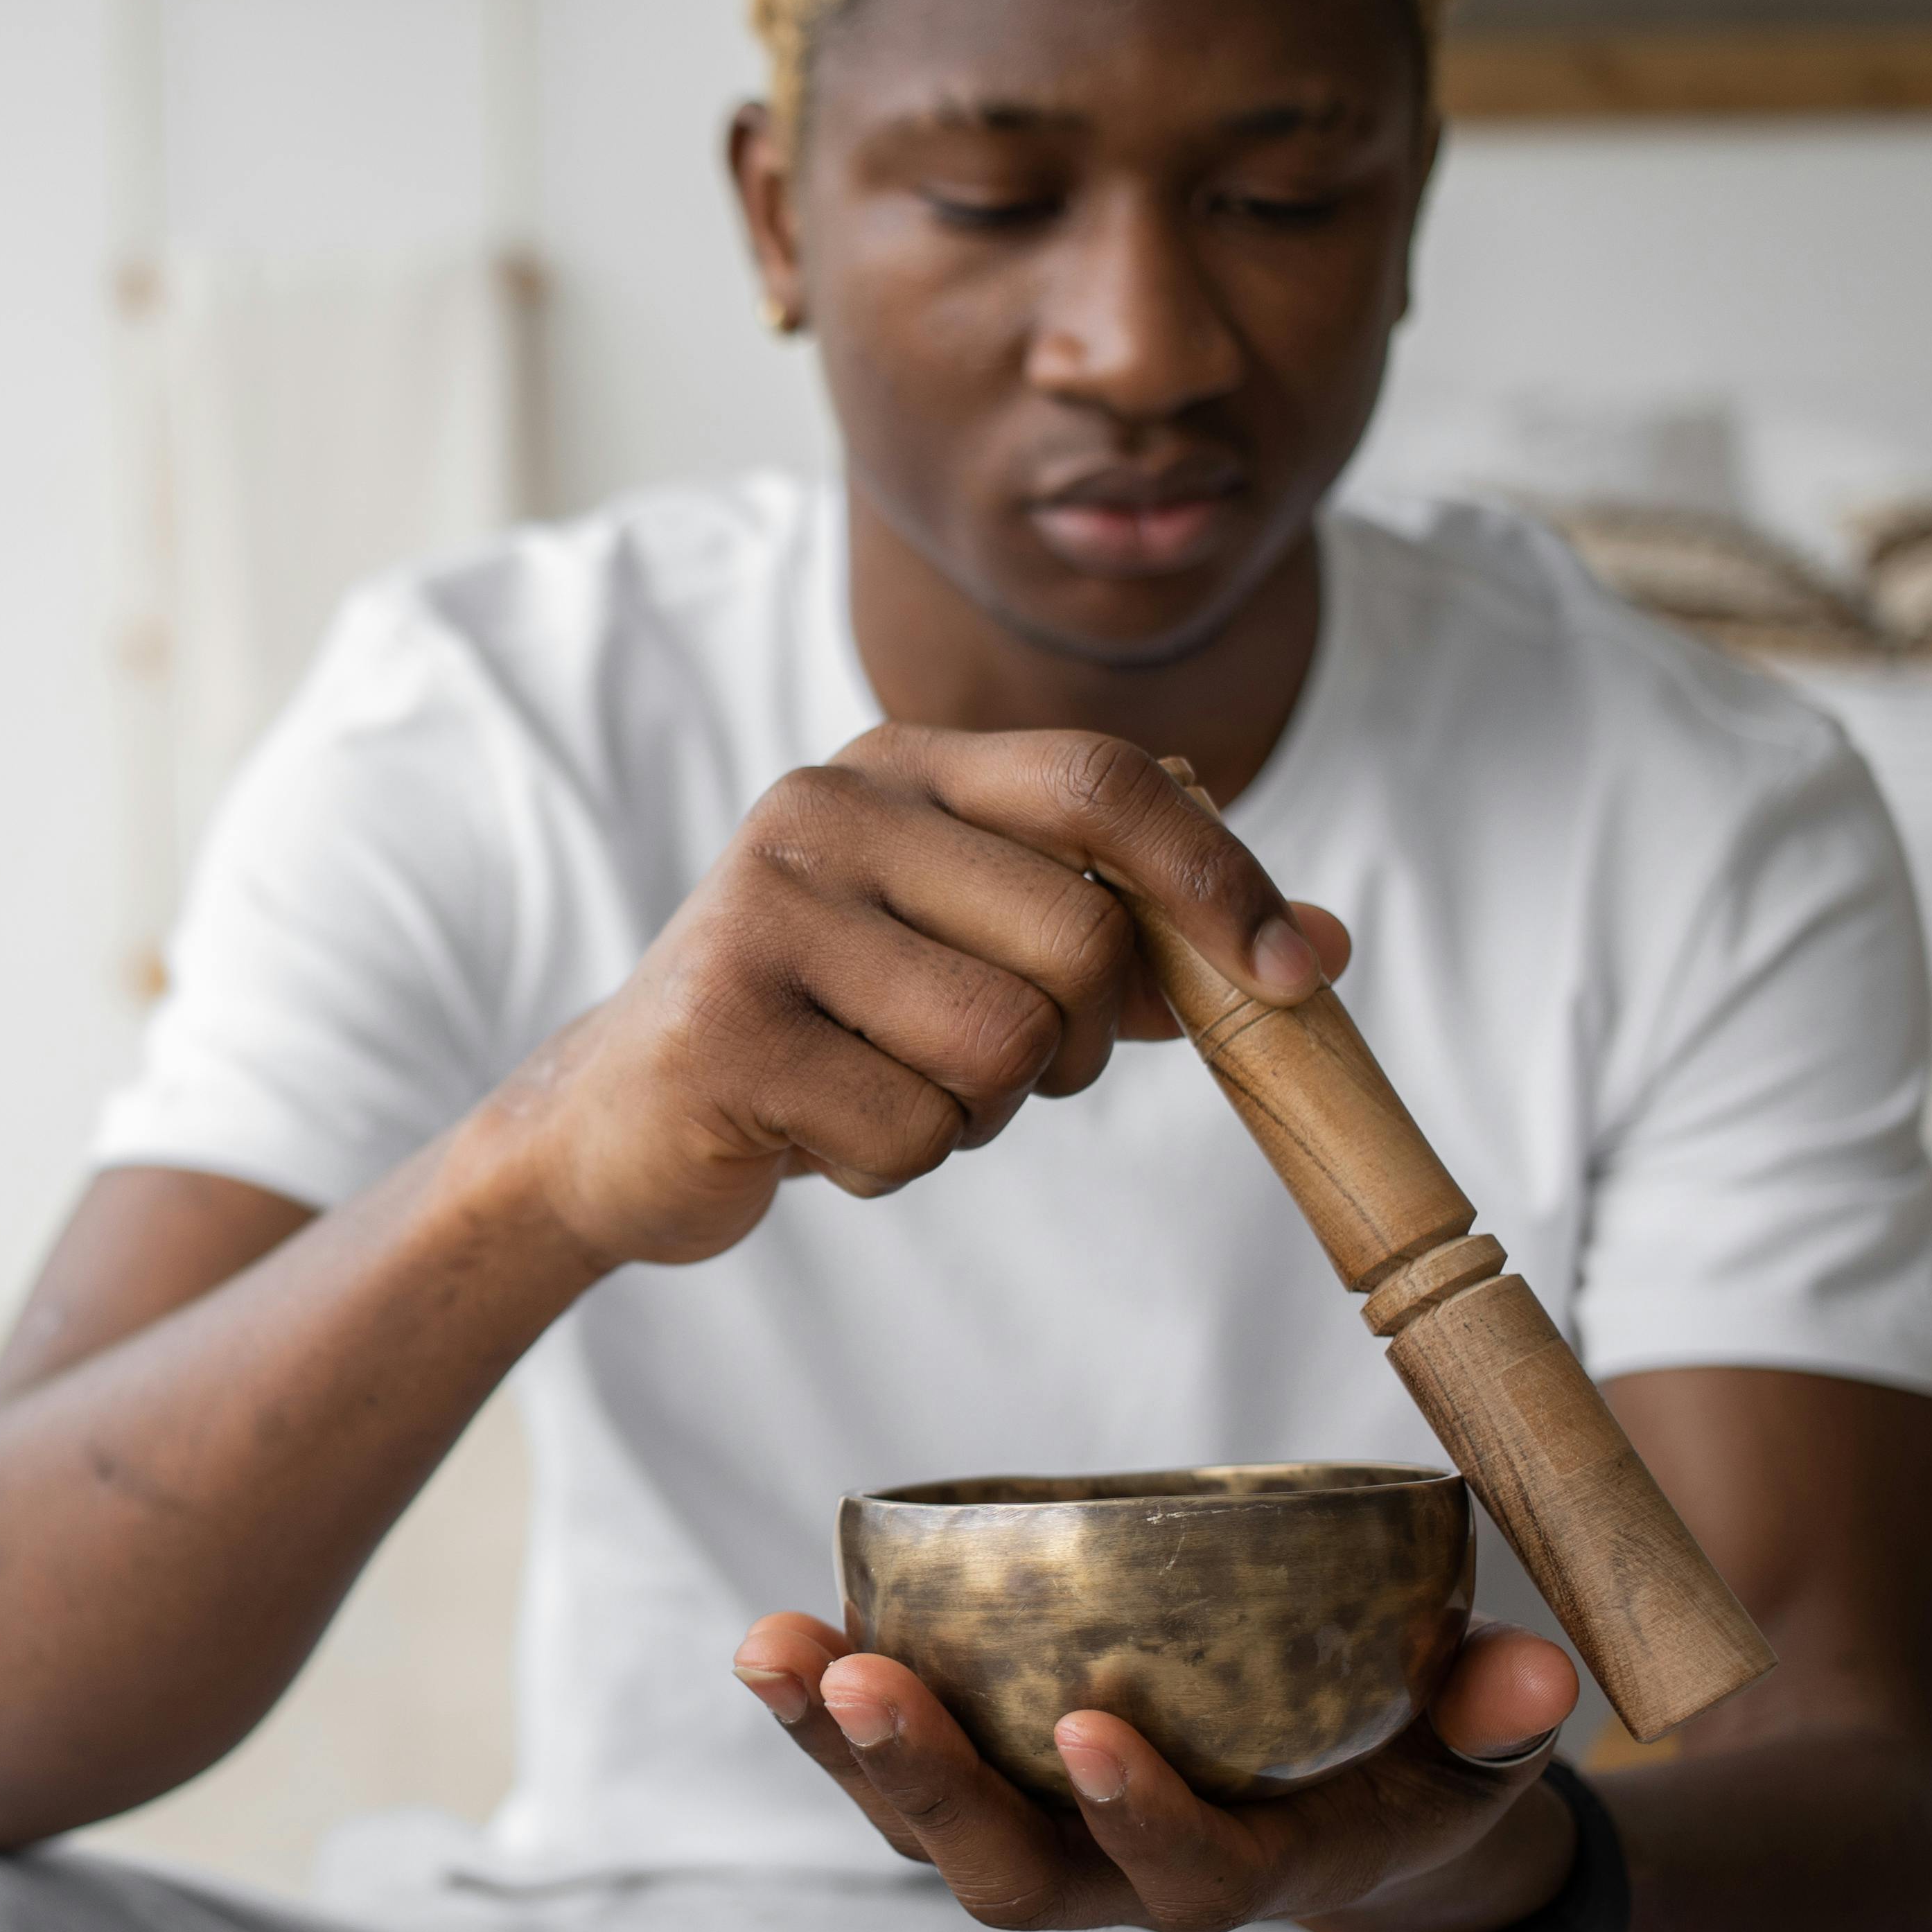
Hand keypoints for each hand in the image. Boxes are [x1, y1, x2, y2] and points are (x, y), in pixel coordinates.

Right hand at [484, 726, 1347, 1271]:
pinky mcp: (722, 1029)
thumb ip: (1134, 944)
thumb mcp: (974, 957)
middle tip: (996, 1072)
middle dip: (1073, 1045)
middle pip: (1076, 937)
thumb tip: (1317, 949)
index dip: (1217, 875)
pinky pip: (911, 1129)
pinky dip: (894, 1162)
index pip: (1102, 782)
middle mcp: (826, 812)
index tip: (1287, 972)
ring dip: (976, 1115)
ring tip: (888, 1094)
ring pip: (1002, 1047)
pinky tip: (819, 1134)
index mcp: (900, 769)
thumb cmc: (826, 1032)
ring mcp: (762, 912)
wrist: (613, 1119)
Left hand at [730, 1614, 1584, 1931]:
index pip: (1190, 1878)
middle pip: (1006, 1869)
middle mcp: (1122, 1879)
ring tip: (772, 1651)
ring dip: (836, 1746)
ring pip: (920, 1825)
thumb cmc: (1409, 1770)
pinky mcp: (988, 1783)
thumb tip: (1536, 1674)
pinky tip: (775, 1641)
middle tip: (858, 1684)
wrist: (1341, 1823)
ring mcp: (1041, 1838)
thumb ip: (1497, 1719)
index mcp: (1252, 1873)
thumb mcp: (1474, 1756)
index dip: (1140, 1819)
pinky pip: (892, 1768)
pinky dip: (825, 1712)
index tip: (1091, 1731)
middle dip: (926, 1781)